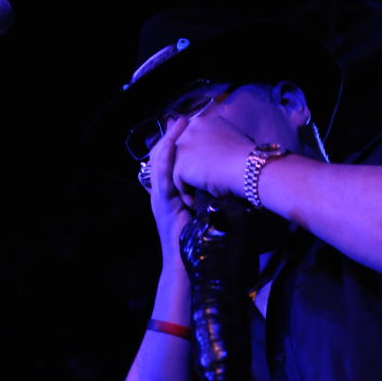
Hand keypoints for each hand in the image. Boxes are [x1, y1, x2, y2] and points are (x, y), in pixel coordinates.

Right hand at [145, 117, 195, 260]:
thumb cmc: (200, 240)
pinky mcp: (163, 204)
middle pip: (161, 156)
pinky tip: (171, 146)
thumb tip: (222, 177)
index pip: (169, 160)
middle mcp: (162, 192)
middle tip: (181, 117)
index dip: (176, 141)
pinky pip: (163, 178)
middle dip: (172, 135)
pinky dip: (166, 160)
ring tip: (178, 124)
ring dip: (169, 141)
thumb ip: (208, 193)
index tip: (186, 124)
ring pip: (159, 163)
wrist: (190, 263)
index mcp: (170, 192)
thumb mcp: (205, 210)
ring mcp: (160, 198)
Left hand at [170, 113, 253, 198]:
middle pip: (182, 152)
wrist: (248, 168)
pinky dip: (186, 193)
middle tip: (198, 185)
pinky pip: (178, 181)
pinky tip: (195, 202)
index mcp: (204, 121)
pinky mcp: (180, 163)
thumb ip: (217, 143)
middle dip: (188, 168)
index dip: (196, 157)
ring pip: (178, 167)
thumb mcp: (231, 141)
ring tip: (196, 197)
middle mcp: (190, 129)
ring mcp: (183, 146)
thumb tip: (216, 154)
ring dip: (186, 182)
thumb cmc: (247, 158)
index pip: (192, 140)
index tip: (206, 171)